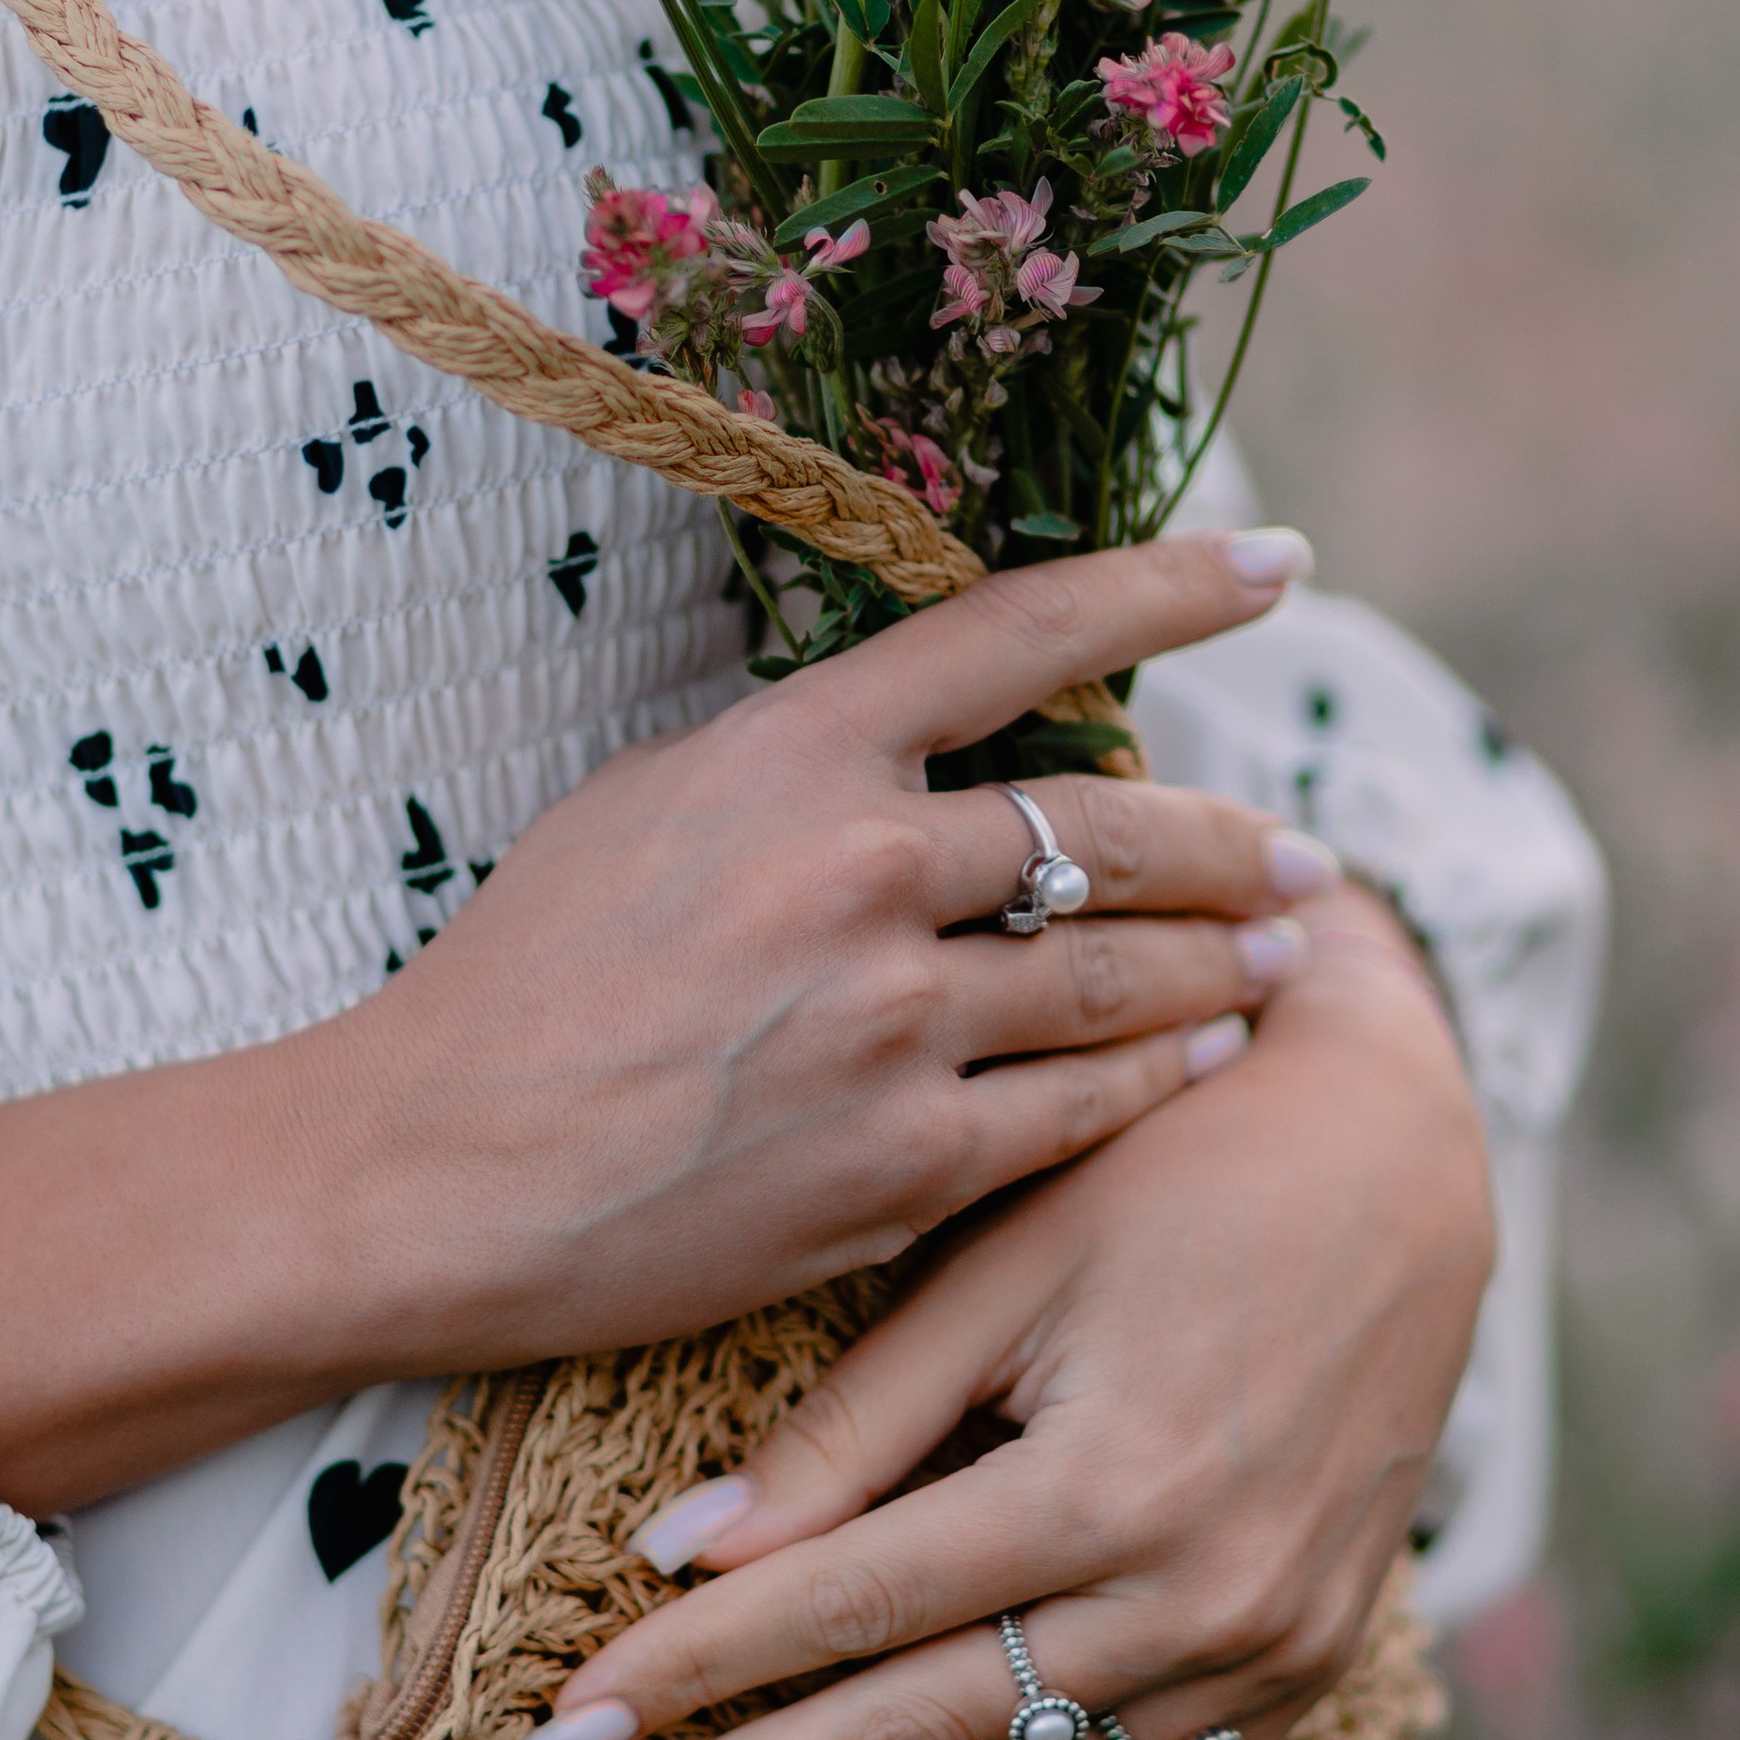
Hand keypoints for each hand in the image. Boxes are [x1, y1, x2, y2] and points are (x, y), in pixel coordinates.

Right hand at [0, 527, 1328, 1509]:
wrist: (435, 1172)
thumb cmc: (525, 979)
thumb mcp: (647, 803)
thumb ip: (802, 760)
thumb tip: (936, 723)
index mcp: (794, 754)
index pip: (1022, 634)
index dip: (1171, 589)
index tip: (1275, 567)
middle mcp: (861, 873)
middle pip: (1116, 831)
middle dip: (1236, 842)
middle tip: (1304, 852)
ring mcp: (890, 1027)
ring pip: (1120, 978)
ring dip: (1222, 961)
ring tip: (1283, 950)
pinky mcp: (902, 1168)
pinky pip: (1080, 1112)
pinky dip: (1162, 1078)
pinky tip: (1210, 1059)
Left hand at [525, 887, 1494, 1739]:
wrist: (1405, 1154)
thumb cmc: (1178, 1164)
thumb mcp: (1002, 1258)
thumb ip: (852, 1422)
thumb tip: (679, 1552)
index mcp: (1105, 1480)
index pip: (845, 1611)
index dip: (688, 1676)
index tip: (553, 1738)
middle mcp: (1191, 1597)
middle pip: (913, 1737)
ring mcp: (1258, 1657)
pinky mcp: (1296, 1679)